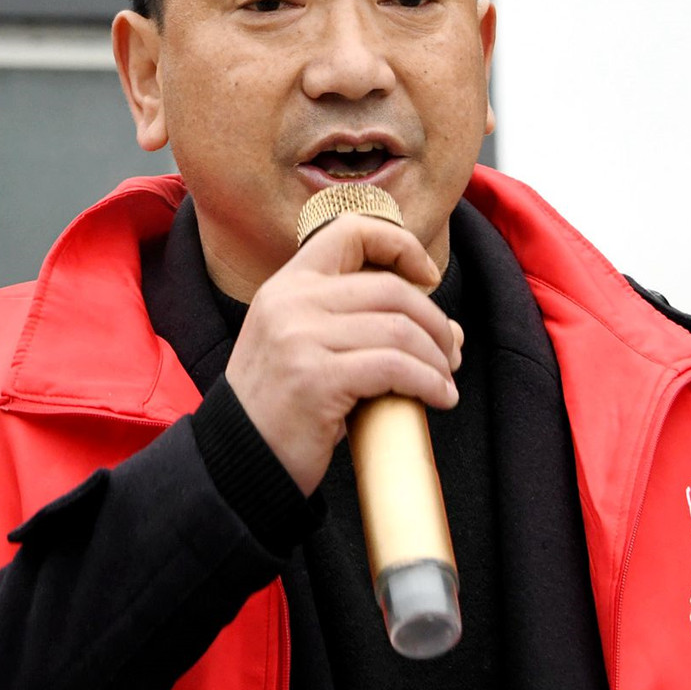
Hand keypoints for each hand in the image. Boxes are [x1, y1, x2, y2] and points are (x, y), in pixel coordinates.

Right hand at [223, 214, 463, 490]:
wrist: (239, 459)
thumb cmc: (283, 407)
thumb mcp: (304, 346)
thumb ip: (358, 324)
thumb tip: (448, 327)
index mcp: (285, 285)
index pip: (350, 231)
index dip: (400, 245)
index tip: (428, 278)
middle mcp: (289, 302)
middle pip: (390, 288)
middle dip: (434, 322)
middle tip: (450, 354)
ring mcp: (299, 338)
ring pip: (399, 329)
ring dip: (436, 358)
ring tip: (446, 382)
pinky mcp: (315, 379)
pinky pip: (394, 368)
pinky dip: (428, 383)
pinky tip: (438, 399)